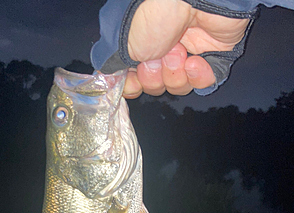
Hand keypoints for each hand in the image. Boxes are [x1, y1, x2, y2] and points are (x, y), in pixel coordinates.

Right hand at [123, 0, 249, 97]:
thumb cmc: (154, 13)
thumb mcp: (120, 45)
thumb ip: (113, 68)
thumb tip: (112, 81)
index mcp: (140, 44)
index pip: (135, 79)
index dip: (135, 85)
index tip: (135, 80)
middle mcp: (162, 48)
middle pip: (156, 86)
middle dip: (155, 78)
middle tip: (157, 59)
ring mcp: (188, 52)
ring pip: (178, 86)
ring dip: (175, 75)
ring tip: (178, 52)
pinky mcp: (213, 55)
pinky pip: (204, 82)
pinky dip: (198, 77)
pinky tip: (194, 62)